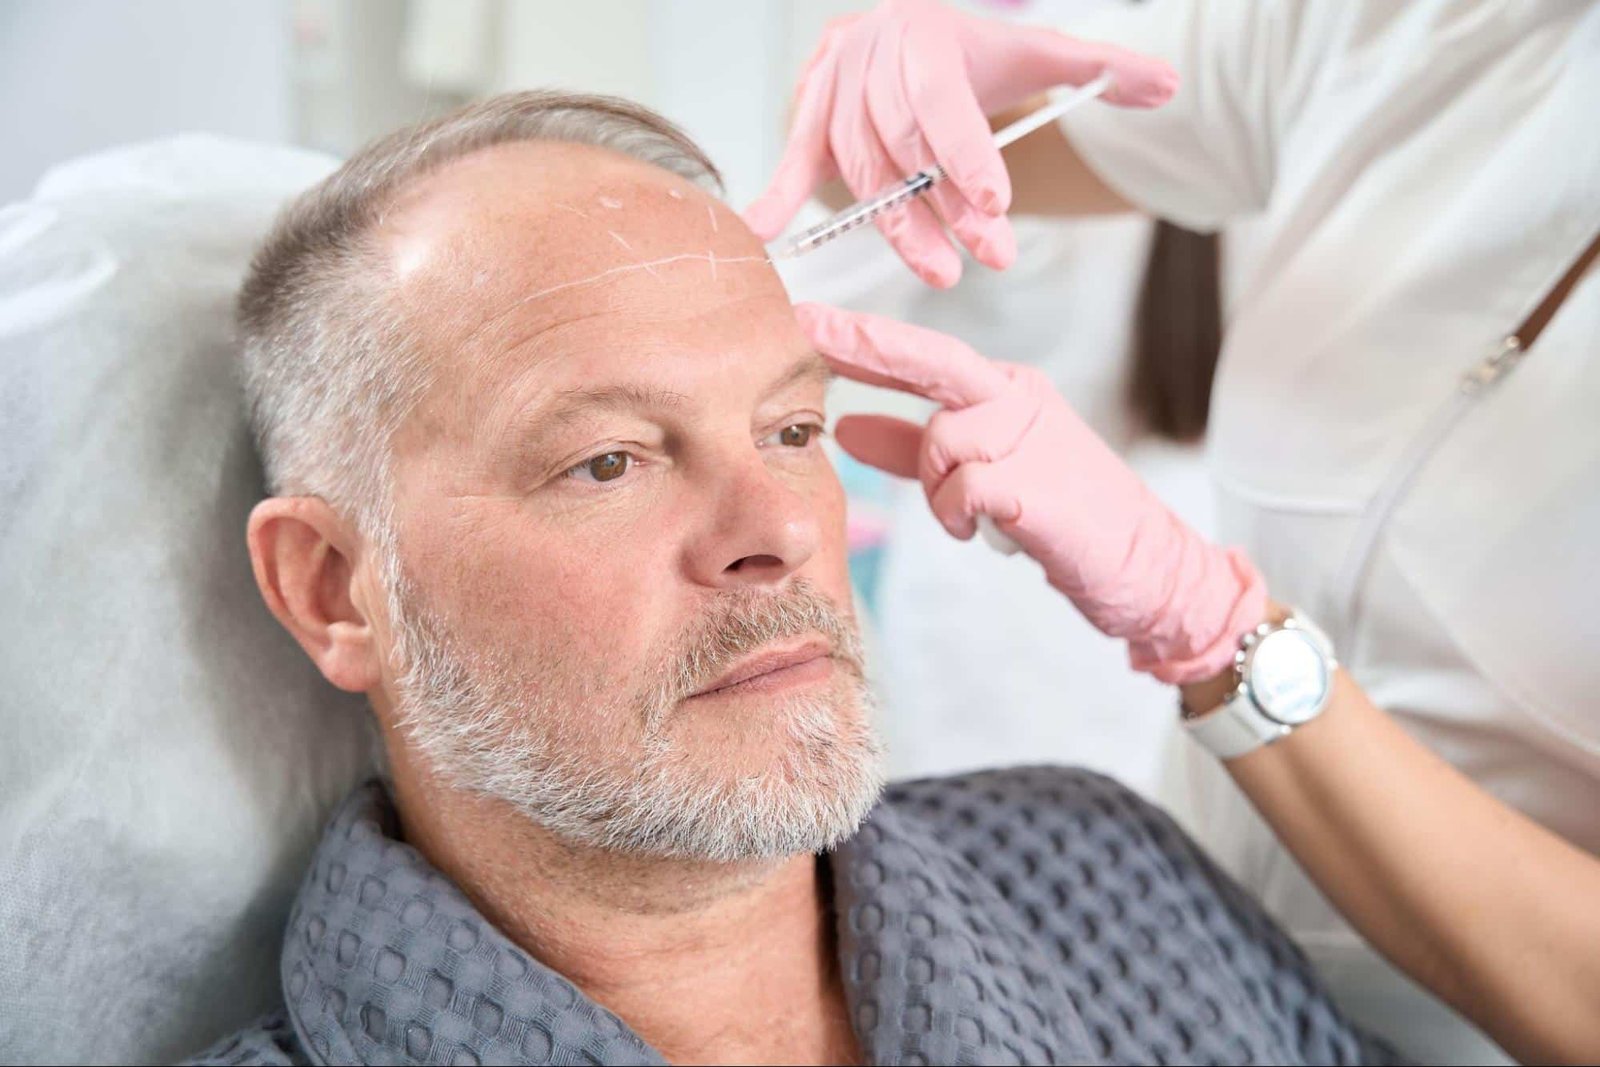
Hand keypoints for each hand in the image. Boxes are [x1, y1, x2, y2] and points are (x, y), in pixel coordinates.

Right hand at [744, 0, 1176, 286]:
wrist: (909, 25)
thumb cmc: (972, 52)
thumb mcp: (1038, 51)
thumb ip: (1102, 65)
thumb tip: (1169, 82)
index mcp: (925, 34)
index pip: (942, 102)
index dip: (964, 156)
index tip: (992, 208)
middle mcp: (871, 54)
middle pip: (902, 145)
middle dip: (943, 208)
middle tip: (987, 259)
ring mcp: (834, 83)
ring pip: (859, 166)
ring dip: (897, 225)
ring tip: (940, 270)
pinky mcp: (808, 113)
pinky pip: (794, 157)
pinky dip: (781, 193)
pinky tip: (766, 230)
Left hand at [798, 302, 1264, 683]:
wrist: (1143, 566)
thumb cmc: (1062, 516)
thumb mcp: (979, 474)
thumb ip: (910, 449)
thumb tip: (845, 427)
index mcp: (1005, 390)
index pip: (922, 357)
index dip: (861, 339)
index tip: (805, 319)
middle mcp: (1018, 398)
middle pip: (932, 361)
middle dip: (867, 344)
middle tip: (809, 325)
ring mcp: (1031, 435)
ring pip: (940, 443)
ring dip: (938, 491)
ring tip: (977, 516)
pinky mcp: (1035, 480)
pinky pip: (962, 488)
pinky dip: (960, 515)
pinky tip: (988, 528)